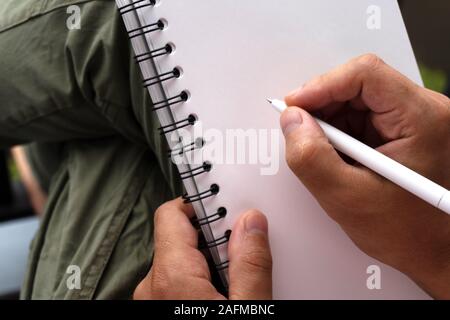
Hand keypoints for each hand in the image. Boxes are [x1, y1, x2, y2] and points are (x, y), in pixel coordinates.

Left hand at [133, 198, 271, 299]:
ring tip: (240, 275)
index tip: (227, 204)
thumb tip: (252, 221)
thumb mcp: (247, 308)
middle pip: (181, 239)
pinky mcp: (159, 307)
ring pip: (181, 263)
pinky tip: (227, 293)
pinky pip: (178, 282)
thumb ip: (250, 266)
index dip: (200, 204)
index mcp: (171, 277)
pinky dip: (201, 280)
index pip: (172, 214)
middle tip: (246, 245)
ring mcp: (153, 299)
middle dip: (215, 238)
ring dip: (210, 262)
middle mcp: (153, 285)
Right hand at [281, 54, 449, 298]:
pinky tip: (335, 156)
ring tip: (321, 154)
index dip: (322, 85)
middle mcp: (424, 111)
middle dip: (321, 105)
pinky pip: (361, 116)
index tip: (294, 106)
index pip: (365, 74)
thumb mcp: (348, 200)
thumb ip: (312, 159)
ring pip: (356, 99)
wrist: (436, 252)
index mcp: (423, 119)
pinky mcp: (402, 129)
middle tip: (298, 131)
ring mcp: (414, 119)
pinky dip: (338, 132)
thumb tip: (291, 120)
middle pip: (358, 84)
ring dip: (328, 121)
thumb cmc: (409, 233)